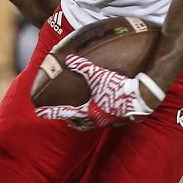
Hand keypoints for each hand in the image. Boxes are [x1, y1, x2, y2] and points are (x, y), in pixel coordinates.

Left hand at [33, 56, 160, 129]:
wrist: (142, 98)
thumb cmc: (119, 87)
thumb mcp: (99, 74)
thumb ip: (83, 67)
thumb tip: (69, 59)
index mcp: (88, 111)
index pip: (64, 112)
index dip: (51, 111)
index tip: (39, 112)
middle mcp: (97, 119)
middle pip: (78, 124)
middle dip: (70, 120)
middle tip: (64, 116)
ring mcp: (109, 121)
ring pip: (92, 124)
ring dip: (85, 119)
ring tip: (83, 113)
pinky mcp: (121, 120)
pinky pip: (107, 120)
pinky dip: (102, 115)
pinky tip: (106, 108)